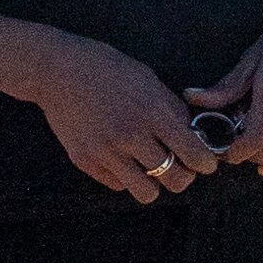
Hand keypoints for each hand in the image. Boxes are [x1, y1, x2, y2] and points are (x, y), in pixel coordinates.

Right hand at [14, 31, 217, 200]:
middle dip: (183, 177)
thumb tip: (192, 135)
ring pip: (146, 193)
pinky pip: (118, 185)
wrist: (56, 71)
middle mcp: (130, 136)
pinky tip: (121, 158)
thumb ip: (172, 109)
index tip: (205, 164)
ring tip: (149, 168)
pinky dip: (125, 177)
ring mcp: (105, 152)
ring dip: (153, 183)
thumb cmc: (106, 69)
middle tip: (178, 167)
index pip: (193, 154)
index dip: (205, 164)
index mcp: (152, 112)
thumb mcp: (148, 80)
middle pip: (175, 180)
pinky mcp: (85, 161)